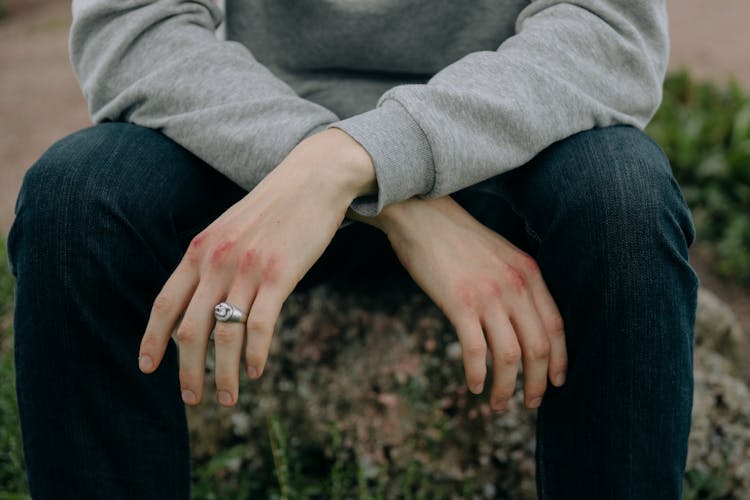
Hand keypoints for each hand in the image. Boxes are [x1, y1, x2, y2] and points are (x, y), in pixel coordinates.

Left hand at [138, 128, 375, 405]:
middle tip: (191, 399)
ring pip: (225, 334)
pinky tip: (257, 371)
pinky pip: (260, 325)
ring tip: (227, 399)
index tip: (146, 368)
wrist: (312, 180)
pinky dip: (256, 354)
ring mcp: (247, 269)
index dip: (152, 339)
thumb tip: (201, 300)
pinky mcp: (279, 275)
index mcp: (200, 250)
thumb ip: (211, 261)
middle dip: (187, 371)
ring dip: (223, 374)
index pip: (165, 303)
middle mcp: (217, 262)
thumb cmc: (273, 209)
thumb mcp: (230, 230)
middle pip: (190, 329)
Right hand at [353, 195, 566, 410]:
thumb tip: (522, 322)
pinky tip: (474, 386)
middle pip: (538, 348)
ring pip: (509, 356)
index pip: (556, 326)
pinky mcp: (459, 304)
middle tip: (531, 403)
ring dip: (506, 387)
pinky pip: (475, 351)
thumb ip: (517, 283)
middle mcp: (515, 286)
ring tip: (498, 404)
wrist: (422, 217)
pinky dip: (477, 374)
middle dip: (537, 383)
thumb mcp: (501, 255)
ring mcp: (488, 296)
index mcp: (529, 273)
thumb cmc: (457, 238)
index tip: (556, 383)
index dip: (559, 360)